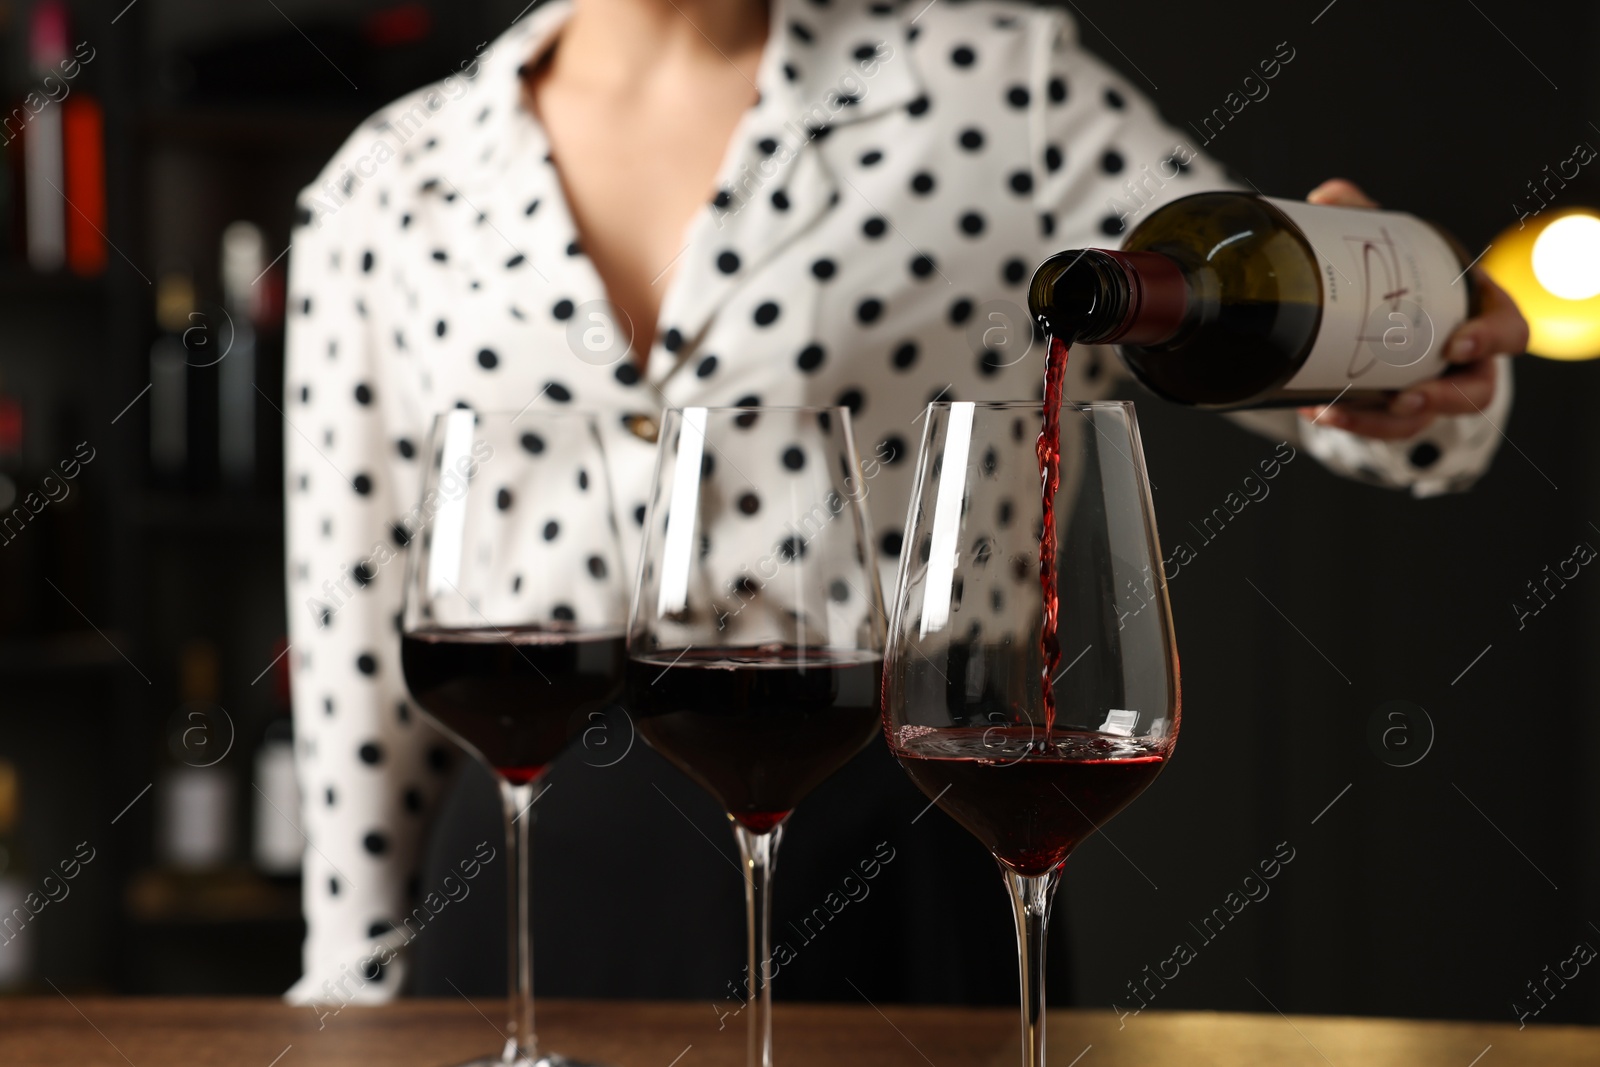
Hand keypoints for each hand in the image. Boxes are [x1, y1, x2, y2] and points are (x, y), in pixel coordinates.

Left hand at [1295, 178, 1528, 440]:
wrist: (1396, 313)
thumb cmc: (1415, 279)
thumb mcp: (1401, 247)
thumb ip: (1368, 218)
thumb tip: (1326, 196)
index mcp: (1483, 316)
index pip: (1510, 332)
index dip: (1491, 340)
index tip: (1457, 343)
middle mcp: (1467, 363)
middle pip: (1474, 392)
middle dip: (1441, 399)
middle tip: (1404, 399)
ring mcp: (1433, 392)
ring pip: (1422, 423)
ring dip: (1381, 423)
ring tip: (1339, 413)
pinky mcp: (1397, 412)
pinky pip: (1381, 427)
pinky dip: (1349, 421)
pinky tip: (1314, 409)